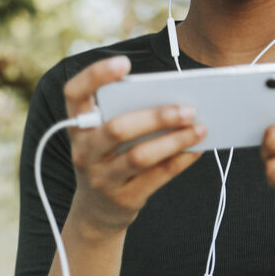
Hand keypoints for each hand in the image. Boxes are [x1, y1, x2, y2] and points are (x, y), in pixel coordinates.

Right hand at [62, 56, 206, 234]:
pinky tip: (197, 149)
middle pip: (117, 128)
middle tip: (189, 109)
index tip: (124, 63)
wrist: (97, 212)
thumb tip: (176, 96)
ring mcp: (101, 178)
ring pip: (139, 156)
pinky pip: (156, 177)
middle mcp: (84, 151)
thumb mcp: (105, 136)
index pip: (74, 94)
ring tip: (200, 128)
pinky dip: (180, 161)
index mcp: (79, 126)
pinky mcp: (122, 199)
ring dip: (174, 140)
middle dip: (157, 117)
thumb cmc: (111, 157)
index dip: (94, 76)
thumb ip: (128, 113)